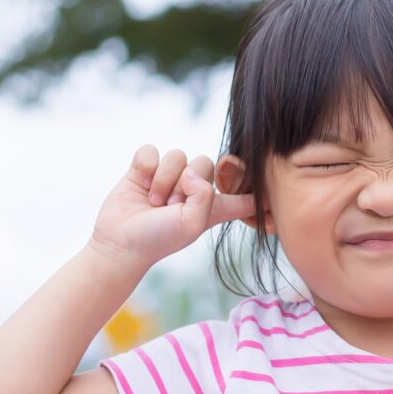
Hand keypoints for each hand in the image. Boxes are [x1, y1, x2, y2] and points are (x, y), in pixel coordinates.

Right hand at [86, 145, 255, 269]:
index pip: (243, 192)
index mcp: (213, 206)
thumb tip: (195, 173)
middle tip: (170, 204)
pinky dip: (145, 165)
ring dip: (164, 178)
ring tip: (154, 201)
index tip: (272, 185)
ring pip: (177, 155)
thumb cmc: (158, 239)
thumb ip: (206, 196)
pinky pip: (151, 150)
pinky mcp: (144, 169)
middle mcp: (194, 188)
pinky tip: (141, 182)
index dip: (255, 186)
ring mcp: (168, 177)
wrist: (120, 244)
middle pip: (205, 162)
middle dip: (186, 181)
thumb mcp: (193, 224)